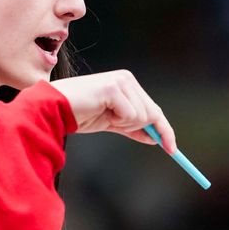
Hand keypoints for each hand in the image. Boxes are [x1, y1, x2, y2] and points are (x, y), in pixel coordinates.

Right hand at [49, 70, 176, 153]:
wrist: (56, 109)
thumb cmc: (79, 114)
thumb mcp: (112, 123)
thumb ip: (133, 127)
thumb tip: (155, 138)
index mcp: (127, 84)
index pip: (153, 108)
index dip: (164, 130)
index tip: (172, 149)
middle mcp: (127, 79)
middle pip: (152, 113)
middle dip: (142, 128)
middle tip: (117, 125)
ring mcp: (121, 82)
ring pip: (142, 116)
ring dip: (124, 124)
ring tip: (104, 116)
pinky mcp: (113, 89)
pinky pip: (130, 115)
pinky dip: (118, 121)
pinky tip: (101, 112)